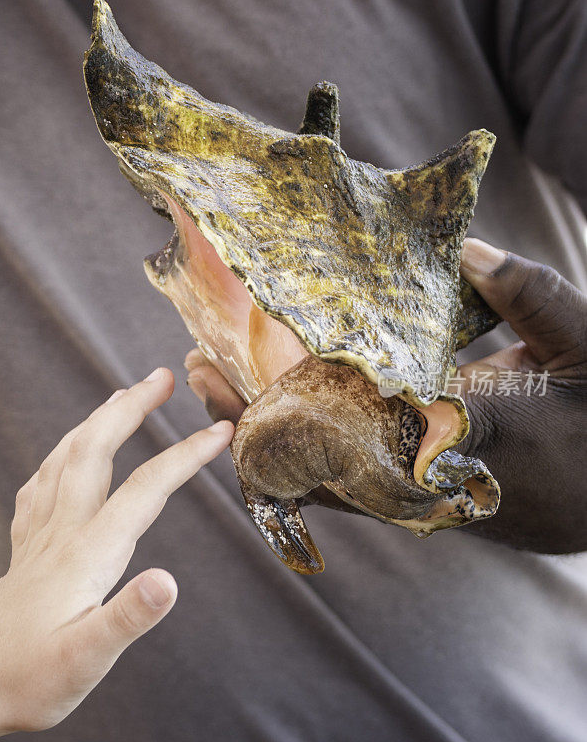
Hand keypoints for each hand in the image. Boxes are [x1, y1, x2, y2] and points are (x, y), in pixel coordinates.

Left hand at [0, 369, 233, 741]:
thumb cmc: (26, 681)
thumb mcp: (85, 662)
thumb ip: (127, 618)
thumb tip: (169, 580)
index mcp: (88, 554)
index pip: (145, 490)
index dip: (186, 455)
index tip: (220, 428)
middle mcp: (62, 531)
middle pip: (95, 450)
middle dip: (130, 408)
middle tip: (161, 377)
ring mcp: (38, 534)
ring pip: (65, 457)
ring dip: (97, 420)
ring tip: (120, 397)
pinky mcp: (25, 547)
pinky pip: (41, 483)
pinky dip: (60, 455)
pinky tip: (64, 456)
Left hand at [186, 240, 586, 552]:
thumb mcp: (581, 339)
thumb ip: (525, 292)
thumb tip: (464, 247)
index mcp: (457, 433)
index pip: (350, 421)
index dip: (279, 399)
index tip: (223, 368)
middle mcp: (419, 474)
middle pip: (311, 454)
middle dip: (249, 415)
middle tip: (193, 370)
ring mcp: (409, 491)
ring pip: (316, 473)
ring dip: (262, 431)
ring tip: (209, 383)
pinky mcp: (408, 494)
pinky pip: (337, 481)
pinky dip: (292, 449)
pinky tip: (259, 413)